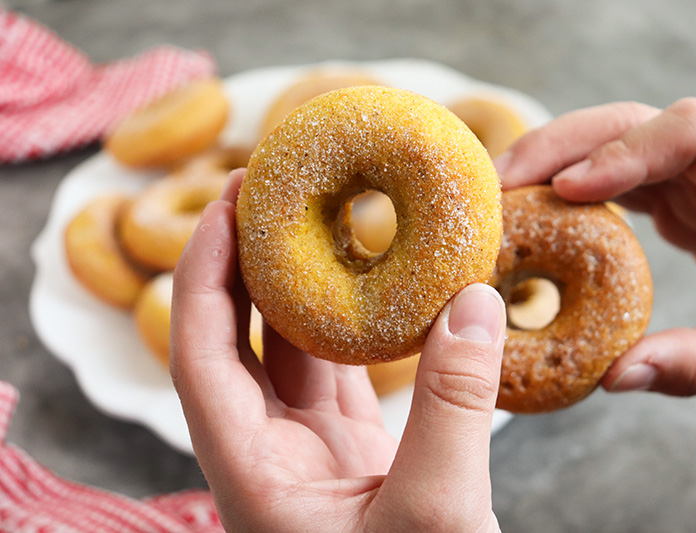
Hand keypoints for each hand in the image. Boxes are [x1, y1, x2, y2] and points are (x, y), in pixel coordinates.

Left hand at [170, 169, 506, 531]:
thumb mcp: (436, 516)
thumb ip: (454, 408)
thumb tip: (473, 299)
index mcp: (252, 471)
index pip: (200, 350)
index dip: (204, 269)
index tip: (231, 199)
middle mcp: (270, 453)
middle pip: (239, 338)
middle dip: (251, 260)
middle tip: (279, 187)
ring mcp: (312, 453)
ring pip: (294, 351)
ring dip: (306, 286)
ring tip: (330, 219)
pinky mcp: (357, 454)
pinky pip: (344, 371)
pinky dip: (360, 324)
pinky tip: (382, 285)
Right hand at [497, 98, 695, 395]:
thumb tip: (615, 377)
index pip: (693, 134)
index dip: (624, 152)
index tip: (569, 189)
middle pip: (635, 125)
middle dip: (562, 147)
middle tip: (499, 185)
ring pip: (614, 144)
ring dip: (552, 163)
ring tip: (498, 197)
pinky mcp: (680, 202)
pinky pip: (615, 181)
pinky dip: (567, 190)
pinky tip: (532, 214)